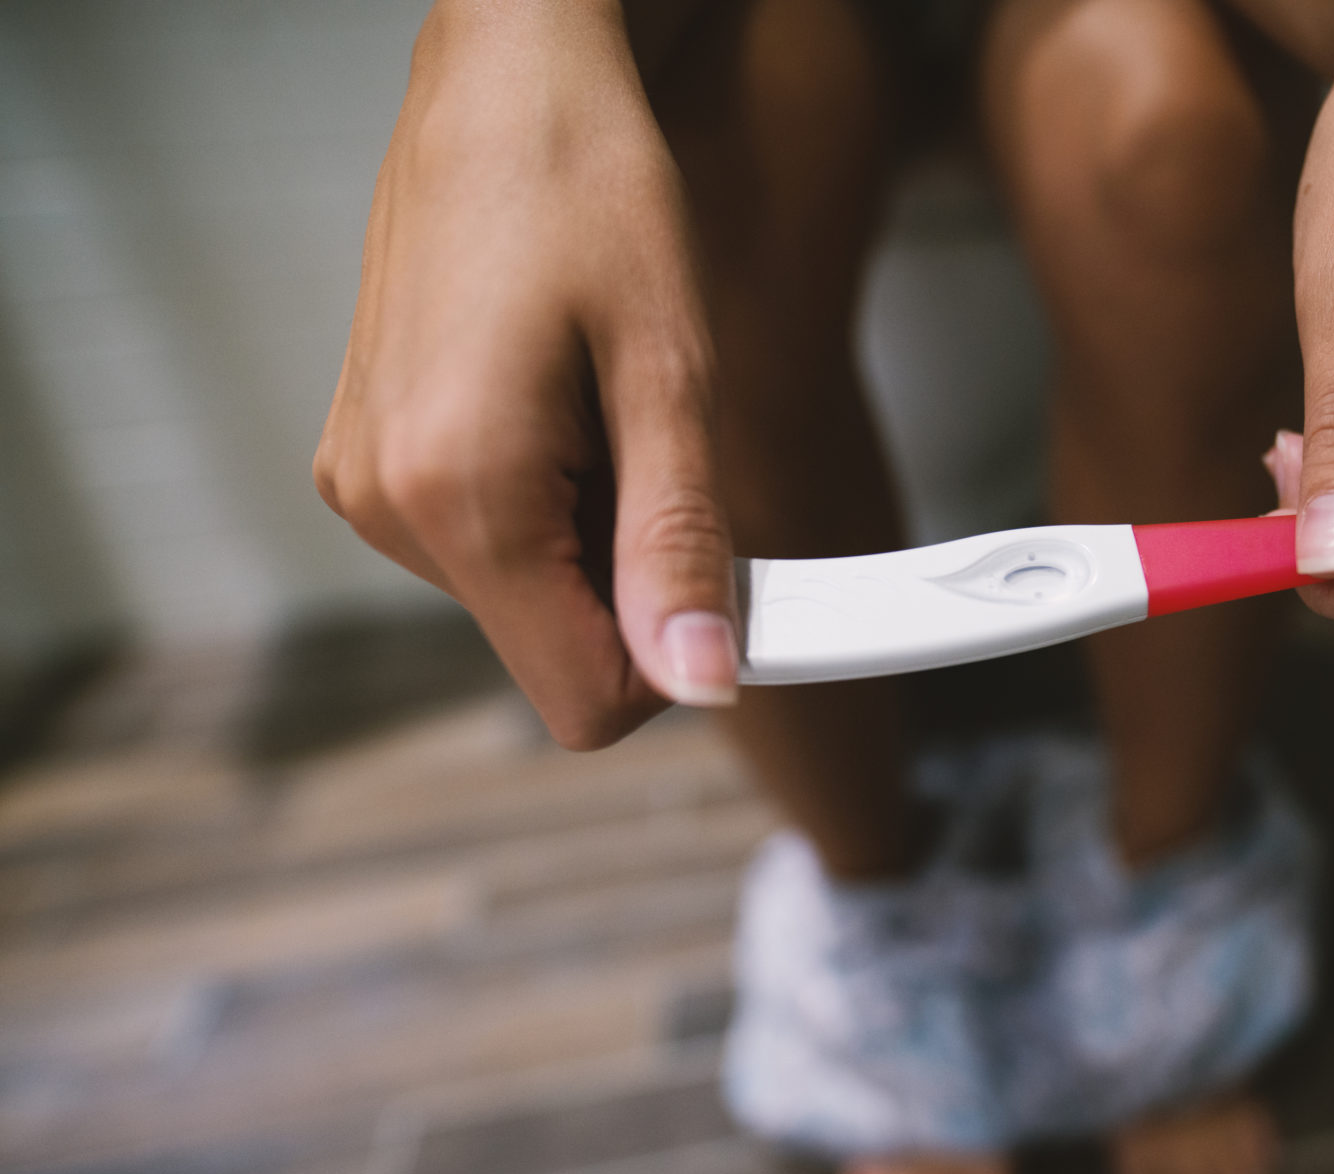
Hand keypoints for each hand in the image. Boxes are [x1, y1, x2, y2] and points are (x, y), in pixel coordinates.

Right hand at [314, 0, 734, 749]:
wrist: (506, 79)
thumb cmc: (590, 189)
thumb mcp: (669, 375)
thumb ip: (678, 543)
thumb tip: (703, 681)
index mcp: (457, 497)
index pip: (583, 701)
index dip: (677, 657)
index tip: (734, 581)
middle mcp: (388, 508)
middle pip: (557, 647)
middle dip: (634, 581)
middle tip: (661, 447)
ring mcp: (367, 484)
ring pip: (526, 595)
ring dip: (590, 530)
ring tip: (598, 400)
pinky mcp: (369, 458)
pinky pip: (485, 539)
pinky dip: (544, 499)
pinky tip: (553, 398)